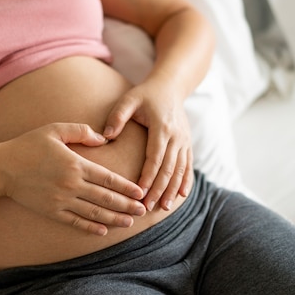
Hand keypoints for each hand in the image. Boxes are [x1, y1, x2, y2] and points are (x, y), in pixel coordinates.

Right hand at [0, 123, 146, 235]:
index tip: (140, 192)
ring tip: (129, 223)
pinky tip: (103, 231)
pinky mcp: (51, 211)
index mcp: (75, 165)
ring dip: (114, 219)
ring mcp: (61, 201)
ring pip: (94, 213)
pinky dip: (90, 228)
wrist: (2, 168)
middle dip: (126, 206)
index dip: (126, 187)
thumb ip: (82, 131)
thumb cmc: (29, 145)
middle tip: (143, 211)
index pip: (108, 178)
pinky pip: (75, 222)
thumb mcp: (55, 129)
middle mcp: (71, 185)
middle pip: (106, 199)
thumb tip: (103, 138)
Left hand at [103, 78, 192, 210]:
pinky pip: (188, 165)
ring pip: (181, 170)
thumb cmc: (146, 94)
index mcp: (161, 127)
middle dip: (159, 189)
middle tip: (148, 207)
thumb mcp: (129, 99)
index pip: (155, 158)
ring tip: (164, 207)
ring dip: (173, 190)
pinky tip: (181, 196)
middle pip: (169, 168)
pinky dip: (185, 181)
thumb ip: (117, 116)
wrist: (171, 86)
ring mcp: (184, 140)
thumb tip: (106, 136)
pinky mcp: (187, 143)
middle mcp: (176, 136)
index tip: (139, 193)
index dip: (148, 177)